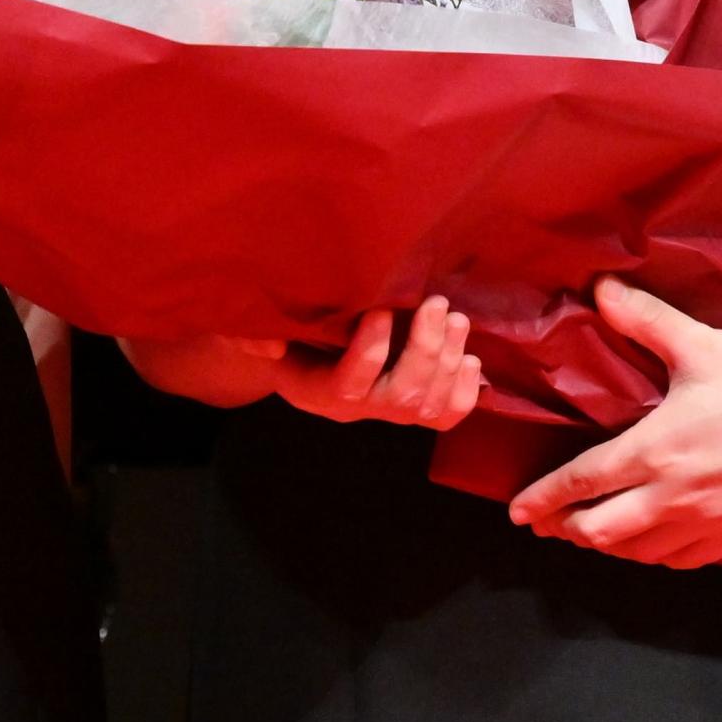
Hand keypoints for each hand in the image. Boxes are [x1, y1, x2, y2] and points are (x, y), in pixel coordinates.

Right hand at [119, 298, 483, 429]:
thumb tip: (268, 341)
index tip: (381, 309)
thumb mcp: (251, 332)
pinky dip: (464, 392)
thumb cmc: (275, 333)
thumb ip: (252, 335)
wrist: (293, 351)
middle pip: (399, 398)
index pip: (348, 385)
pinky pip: (445, 417)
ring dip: (448, 361)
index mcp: (316, 391)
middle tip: (437, 303)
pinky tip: (470, 359)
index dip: (370, 353)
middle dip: (425, 350)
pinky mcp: (412, 407)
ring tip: (457, 318)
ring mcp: (386, 411)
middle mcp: (355, 410)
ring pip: (426, 407)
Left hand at [506, 278, 721, 569]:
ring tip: (587, 530)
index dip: (544, 498)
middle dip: (566, 528)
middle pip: (600, 531)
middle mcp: (675, 497)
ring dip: (605, 545)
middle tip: (546, 521)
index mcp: (659, 450)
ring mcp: (706, 523)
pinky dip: (649, 555)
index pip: (584, 481)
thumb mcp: (703, 344)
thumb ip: (646, 320)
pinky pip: (678, 560)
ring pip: (636, 553)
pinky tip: (643, 543)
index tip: (518, 511)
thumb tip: (600, 289)